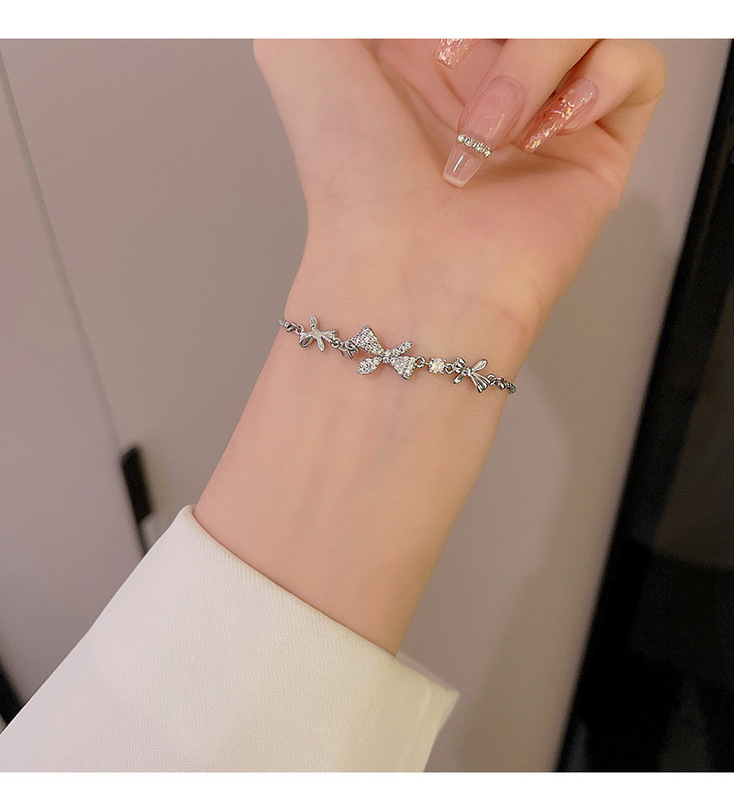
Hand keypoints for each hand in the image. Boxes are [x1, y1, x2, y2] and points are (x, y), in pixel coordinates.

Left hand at [254, 39, 664, 372]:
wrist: (410, 273)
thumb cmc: (355, 182)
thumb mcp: (298, 50)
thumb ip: (321, 9)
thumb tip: (362, 15)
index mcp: (423, 47)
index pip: (476, 5)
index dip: (459, 15)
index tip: (434, 41)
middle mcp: (484, 75)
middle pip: (536, 9)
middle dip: (498, 32)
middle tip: (456, 61)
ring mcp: (541, 110)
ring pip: (586, 21)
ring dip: (536, 58)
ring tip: (494, 128)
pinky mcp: (592, 148)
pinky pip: (639, 66)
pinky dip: (603, 77)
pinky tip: (548, 125)